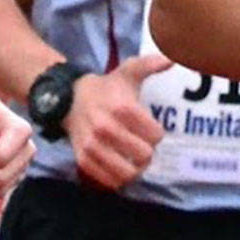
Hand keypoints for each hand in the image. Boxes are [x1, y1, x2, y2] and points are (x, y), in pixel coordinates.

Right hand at [66, 54, 169, 190]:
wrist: (68, 99)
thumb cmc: (106, 88)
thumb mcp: (127, 72)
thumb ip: (150, 65)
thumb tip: (171, 59)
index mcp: (122, 108)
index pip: (156, 136)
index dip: (156, 134)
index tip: (150, 129)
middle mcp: (106, 128)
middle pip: (144, 156)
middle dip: (147, 152)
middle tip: (142, 145)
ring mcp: (93, 146)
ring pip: (128, 172)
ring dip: (135, 168)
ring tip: (134, 159)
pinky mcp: (83, 160)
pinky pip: (109, 180)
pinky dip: (118, 177)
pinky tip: (120, 166)